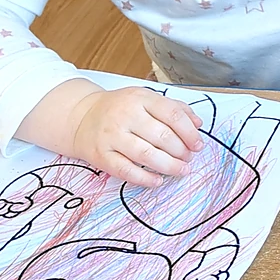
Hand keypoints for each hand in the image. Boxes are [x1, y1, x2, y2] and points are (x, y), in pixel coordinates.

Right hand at [66, 88, 203, 187]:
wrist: (81, 117)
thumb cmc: (120, 109)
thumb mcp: (146, 99)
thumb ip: (174, 108)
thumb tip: (198, 124)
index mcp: (140, 98)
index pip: (173, 115)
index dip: (190, 133)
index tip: (198, 145)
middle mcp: (125, 116)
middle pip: (162, 136)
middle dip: (182, 151)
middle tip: (189, 158)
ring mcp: (111, 136)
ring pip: (146, 155)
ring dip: (169, 166)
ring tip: (181, 170)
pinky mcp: (101, 155)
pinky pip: (126, 171)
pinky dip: (145, 178)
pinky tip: (158, 180)